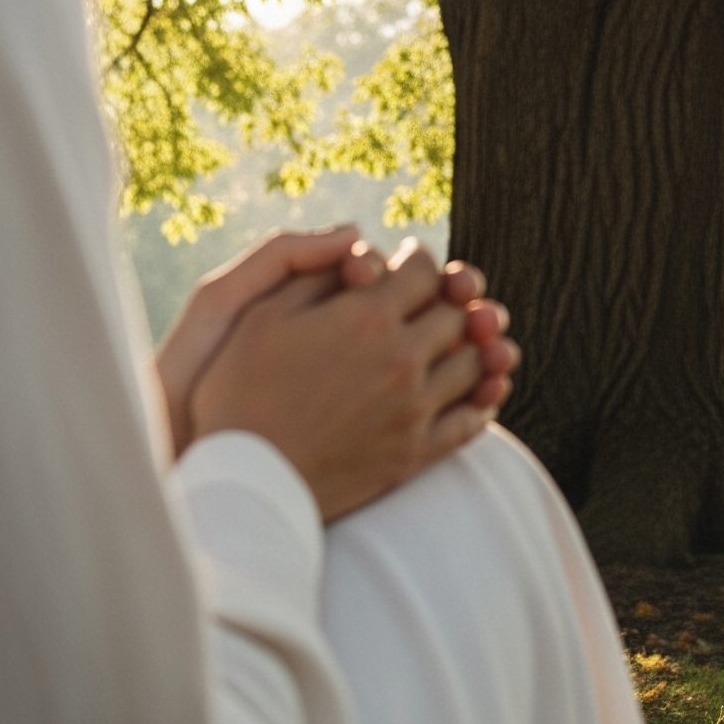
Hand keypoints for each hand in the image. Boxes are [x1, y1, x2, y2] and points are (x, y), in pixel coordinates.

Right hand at [155, 230, 521, 455]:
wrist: (242, 481)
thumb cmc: (240, 391)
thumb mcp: (264, 314)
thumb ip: (316, 270)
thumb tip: (359, 242)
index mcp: (366, 317)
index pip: (424, 269)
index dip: (418, 259)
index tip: (409, 261)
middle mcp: (401, 359)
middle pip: (457, 312)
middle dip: (452, 298)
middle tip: (441, 297)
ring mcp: (413, 409)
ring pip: (474, 362)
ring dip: (475, 345)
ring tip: (462, 338)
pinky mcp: (414, 454)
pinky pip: (471, 420)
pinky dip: (483, 399)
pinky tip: (478, 390)